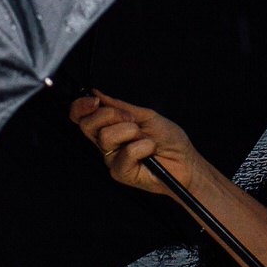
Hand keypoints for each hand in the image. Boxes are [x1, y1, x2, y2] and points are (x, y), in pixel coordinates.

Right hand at [67, 90, 204, 192]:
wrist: (185, 161)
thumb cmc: (169, 140)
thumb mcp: (145, 115)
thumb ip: (120, 106)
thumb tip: (99, 94)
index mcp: (109, 127)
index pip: (81, 117)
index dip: (80, 107)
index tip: (95, 100)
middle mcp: (107, 143)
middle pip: (87, 125)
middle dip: (109, 115)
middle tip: (131, 119)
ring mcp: (112, 158)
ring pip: (106, 137)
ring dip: (130, 131)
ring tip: (145, 138)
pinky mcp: (120, 173)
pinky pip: (124, 154)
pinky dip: (142, 147)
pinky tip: (150, 150)